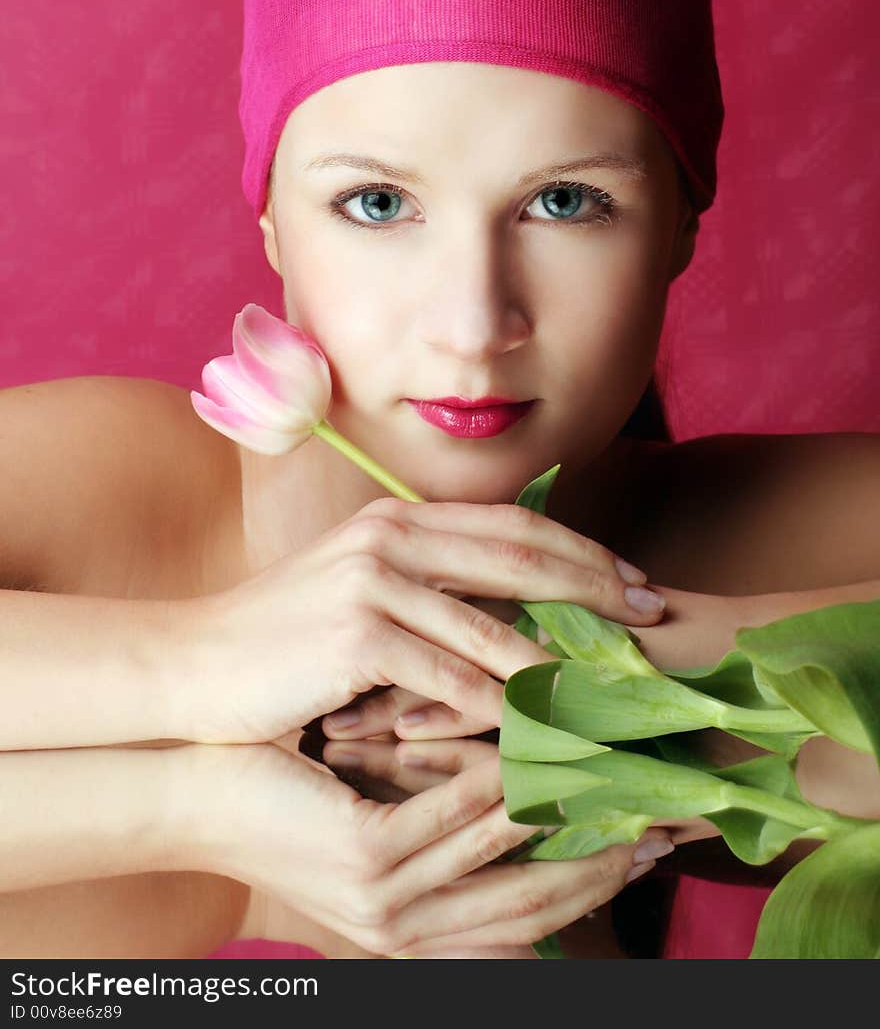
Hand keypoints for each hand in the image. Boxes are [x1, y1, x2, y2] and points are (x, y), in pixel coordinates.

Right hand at [178, 496, 666, 744]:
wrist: (194, 669)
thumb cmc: (284, 640)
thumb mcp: (362, 590)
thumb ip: (432, 584)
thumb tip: (514, 605)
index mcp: (400, 517)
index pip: (516, 524)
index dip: (583, 552)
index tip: (635, 583)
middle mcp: (392, 533)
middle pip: (523, 556)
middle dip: (597, 589)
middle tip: (653, 620)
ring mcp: (373, 580)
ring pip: (494, 625)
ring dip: (559, 663)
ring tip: (613, 691)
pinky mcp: (357, 634)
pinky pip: (449, 676)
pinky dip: (498, 707)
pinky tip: (535, 732)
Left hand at [325, 736, 678, 954]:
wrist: (199, 786)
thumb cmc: (293, 786)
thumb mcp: (383, 804)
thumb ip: (453, 802)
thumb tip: (532, 772)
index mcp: (418, 924)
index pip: (529, 915)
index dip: (596, 882)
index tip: (653, 842)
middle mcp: (410, 928)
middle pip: (534, 906)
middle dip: (604, 867)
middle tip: (664, 822)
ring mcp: (388, 901)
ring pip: (503, 868)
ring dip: (567, 822)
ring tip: (617, 779)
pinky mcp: (366, 860)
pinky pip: (449, 824)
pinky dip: (496, 789)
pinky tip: (528, 752)